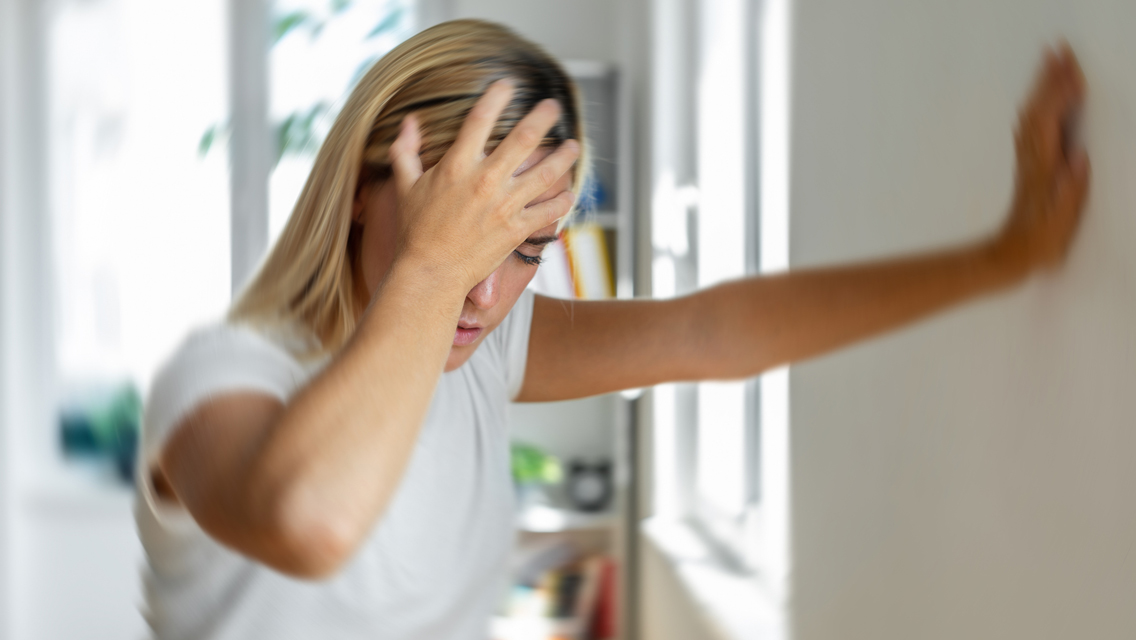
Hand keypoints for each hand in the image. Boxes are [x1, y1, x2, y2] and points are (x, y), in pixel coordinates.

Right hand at [386, 80, 579, 291]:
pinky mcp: (517, 230)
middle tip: (554, 106)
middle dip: (543, 117)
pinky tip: (570, 192)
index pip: (480, 119)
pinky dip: (563, 200)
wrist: (431, 273)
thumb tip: (409, 121)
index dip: (496, 97)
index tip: (509, 85)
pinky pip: (549, 211)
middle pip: (523, 138)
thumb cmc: (416, 230)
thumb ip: (405, 151)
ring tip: (574, 146)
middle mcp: (485, 181)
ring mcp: (504, 206)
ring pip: (545, 173)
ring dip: (564, 157)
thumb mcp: (405, 186)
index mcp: (457, 166)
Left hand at [992, 43, 1090, 274]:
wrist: (1010, 256)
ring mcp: (1028, 161)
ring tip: (1051, 61)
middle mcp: (1031, 159)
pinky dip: (1039, 105)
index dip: (1061, 94)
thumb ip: (1071, 189)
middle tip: (1057, 48)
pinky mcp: (1029, 166)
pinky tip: (1042, 98)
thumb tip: (1079, 157)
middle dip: (1048, 78)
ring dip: (1042, 87)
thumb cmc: (1040, 242)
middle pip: (1038, 110)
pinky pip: (1031, 127)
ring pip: (1032, 115)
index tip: (1073, 71)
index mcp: (1043, 168)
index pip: (1051, 121)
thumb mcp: (1062, 221)